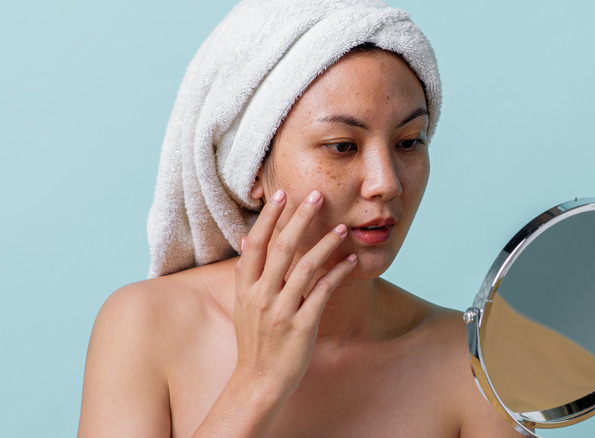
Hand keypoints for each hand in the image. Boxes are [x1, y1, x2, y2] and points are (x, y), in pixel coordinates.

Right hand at [233, 189, 356, 399]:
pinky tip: (351, 260)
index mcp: (245, 288)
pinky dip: (338, 273)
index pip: (256, 244)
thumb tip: (247, 240)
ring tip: (342, 227)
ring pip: (306, 267)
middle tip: (317, 195)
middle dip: (301, 218)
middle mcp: (261, 296)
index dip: (269, 218)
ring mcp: (281, 311)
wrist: (258, 381)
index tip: (281, 195)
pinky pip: (323, 292)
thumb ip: (247, 274)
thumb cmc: (254, 341)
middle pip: (282, 247)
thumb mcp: (243, 306)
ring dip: (326, 243)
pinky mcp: (301, 325)